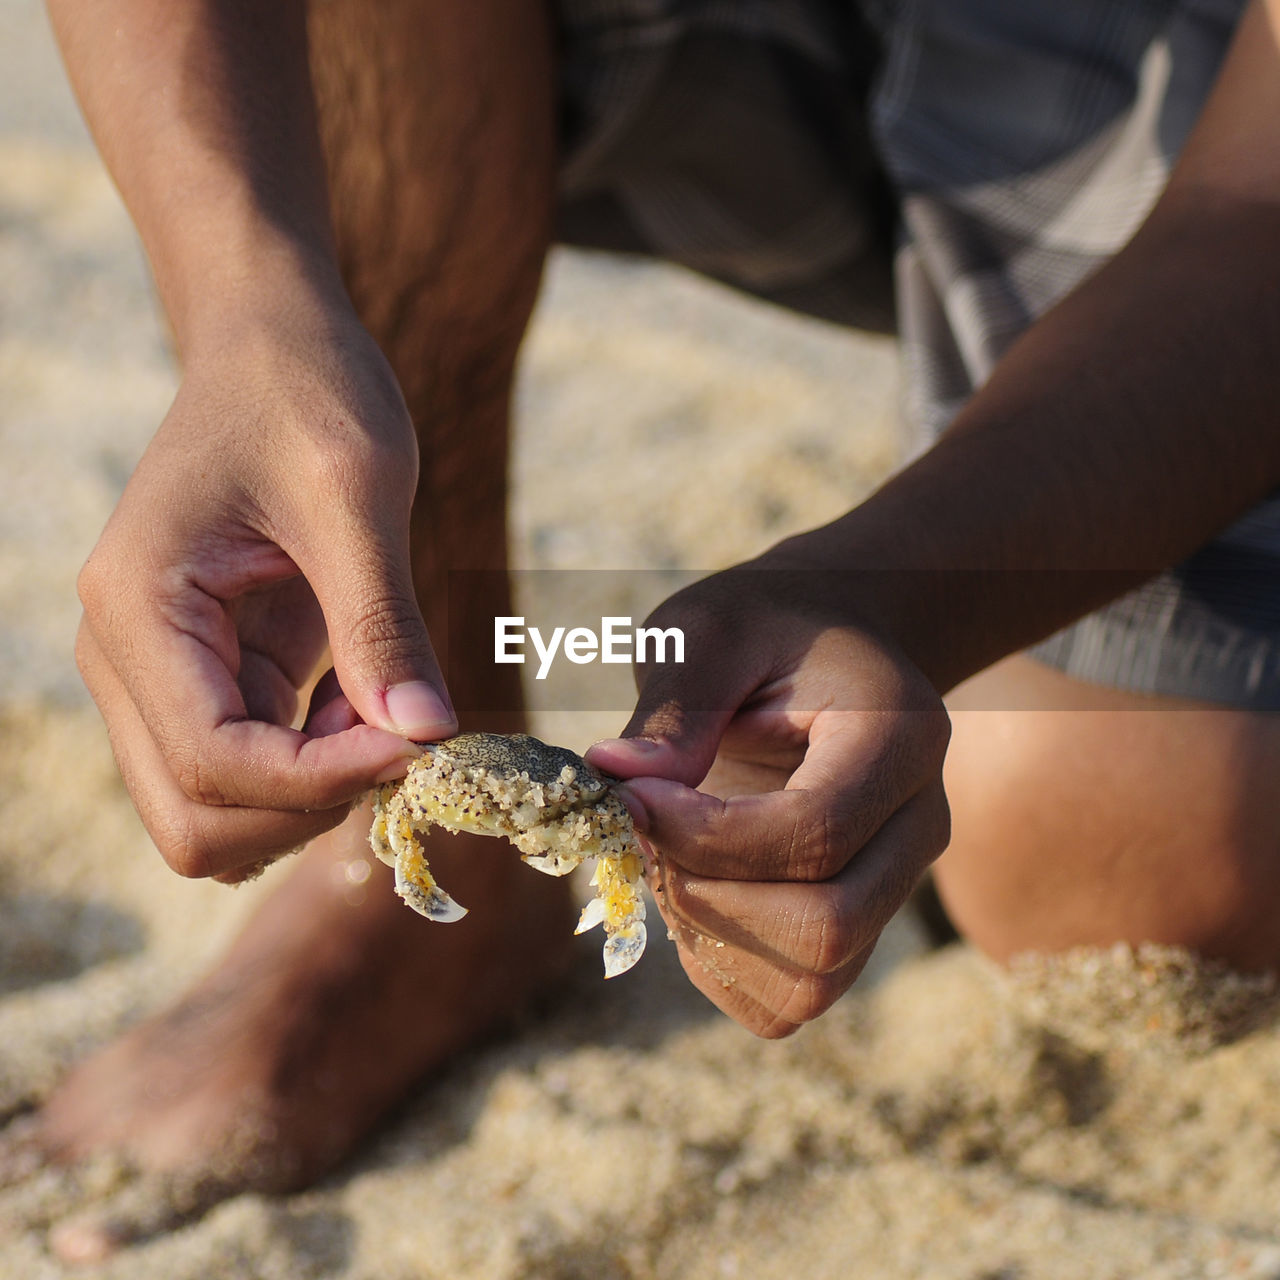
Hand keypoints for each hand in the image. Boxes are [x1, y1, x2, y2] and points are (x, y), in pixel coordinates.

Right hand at [76, 293, 455, 880]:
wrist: (276, 345)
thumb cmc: (307, 392)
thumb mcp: (357, 496)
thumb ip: (382, 623)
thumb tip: (426, 737)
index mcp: (139, 608)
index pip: (212, 761)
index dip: (320, 779)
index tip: (417, 741)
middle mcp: (127, 657)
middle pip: (195, 818)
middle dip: (307, 806)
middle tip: (400, 739)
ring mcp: (164, 673)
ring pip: (224, 809)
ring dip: (316, 791)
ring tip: (387, 705)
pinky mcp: (212, 675)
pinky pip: (260, 766)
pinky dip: (324, 760)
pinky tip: (373, 695)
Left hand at [587, 560, 950, 1036]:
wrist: (824, 647)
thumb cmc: (763, 628)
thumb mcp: (710, 629)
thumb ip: (674, 702)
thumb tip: (618, 780)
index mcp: (899, 736)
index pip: (816, 832)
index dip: (704, 835)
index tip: (630, 796)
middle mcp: (918, 822)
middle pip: (829, 924)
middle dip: (706, 894)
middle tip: (644, 832)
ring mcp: (896, 883)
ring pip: (814, 982)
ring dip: (708, 938)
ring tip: (664, 859)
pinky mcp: (860, 925)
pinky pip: (793, 1001)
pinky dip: (721, 969)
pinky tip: (689, 891)